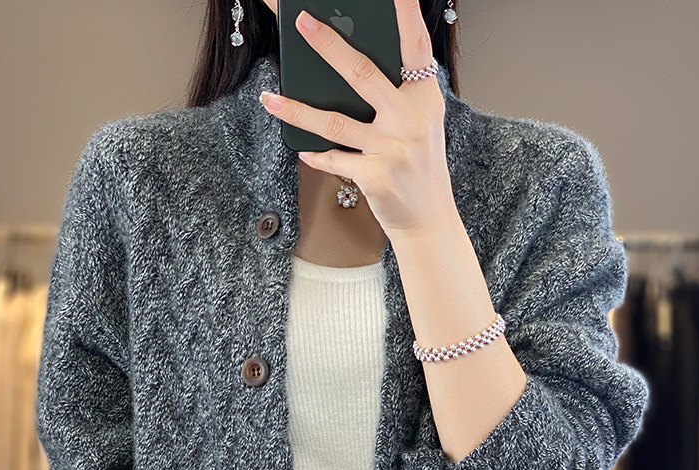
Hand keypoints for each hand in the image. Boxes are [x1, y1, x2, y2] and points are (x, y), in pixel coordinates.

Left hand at [258, 0, 456, 236]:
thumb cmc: (420, 170)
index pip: (416, 48)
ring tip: (270, 98)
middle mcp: (410, 120)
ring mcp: (392, 149)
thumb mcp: (423, 126)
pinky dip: (315, 155)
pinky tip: (301, 149)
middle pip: (362, 74)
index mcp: (425, 100)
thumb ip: (400, 97)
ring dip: (296, 110)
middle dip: (329, 45)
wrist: (428, 220)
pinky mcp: (375, 176)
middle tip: (302, 22)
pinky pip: (333, 159)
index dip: (405, 14)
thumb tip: (353, 69)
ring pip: (334, 122)